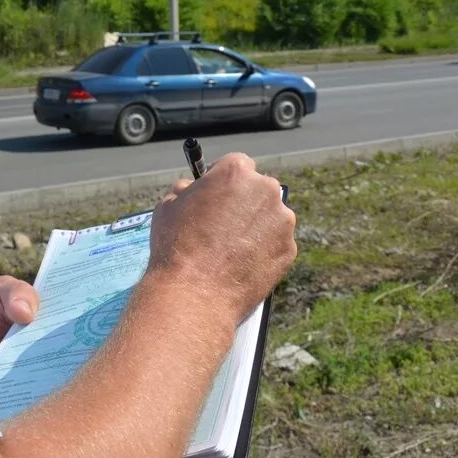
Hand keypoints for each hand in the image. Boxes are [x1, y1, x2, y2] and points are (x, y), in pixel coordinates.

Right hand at [147, 153, 296, 324]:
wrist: (195, 293)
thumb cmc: (176, 246)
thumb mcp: (168, 205)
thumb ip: (186, 189)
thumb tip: (193, 188)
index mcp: (236, 172)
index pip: (238, 164)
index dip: (225, 179)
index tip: (219, 192)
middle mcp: (265, 190)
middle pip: (259, 188)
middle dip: (244, 201)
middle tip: (225, 222)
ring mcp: (282, 221)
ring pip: (270, 217)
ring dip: (256, 226)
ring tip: (232, 248)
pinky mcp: (289, 250)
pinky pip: (276, 243)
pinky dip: (263, 250)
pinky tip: (242, 263)